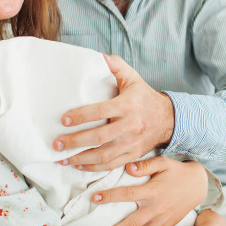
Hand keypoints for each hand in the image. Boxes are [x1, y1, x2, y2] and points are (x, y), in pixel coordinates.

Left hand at [53, 54, 174, 170]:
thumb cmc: (144, 97)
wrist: (168, 119)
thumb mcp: (133, 78)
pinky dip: (93, 168)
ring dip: (80, 158)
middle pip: (99, 137)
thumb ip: (116, 65)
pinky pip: (111, 165)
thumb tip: (99, 56)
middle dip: (75, 141)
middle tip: (57, 143)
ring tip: (62, 158)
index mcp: (128, 105)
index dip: (81, 116)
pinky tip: (79, 165)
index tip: (64, 120)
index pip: (101, 111)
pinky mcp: (132, 155)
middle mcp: (130, 126)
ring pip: (103, 155)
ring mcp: (131, 143)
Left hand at [93, 156, 207, 225]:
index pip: (128, 193)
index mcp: (154, 190)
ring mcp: (163, 218)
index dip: (110, 196)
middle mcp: (158, 207)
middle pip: (132, 222)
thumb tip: (128, 167)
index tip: (95, 197)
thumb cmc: (177, 171)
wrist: (198, 185)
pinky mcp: (168, 225)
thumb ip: (145, 165)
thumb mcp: (163, 163)